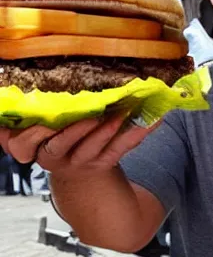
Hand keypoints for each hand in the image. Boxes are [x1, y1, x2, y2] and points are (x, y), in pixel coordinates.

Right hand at [0, 114, 160, 179]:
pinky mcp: (105, 163)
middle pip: (59, 146)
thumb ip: (35, 114)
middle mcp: (55, 156)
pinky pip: (122, 149)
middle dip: (75, 131)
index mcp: (33, 146)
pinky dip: (138, 133)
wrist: (80, 171)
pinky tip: (153, 120)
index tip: (44, 120)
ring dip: (108, 131)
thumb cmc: (58, 137)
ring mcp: (81, 161)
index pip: (22, 143)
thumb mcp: (39, 130)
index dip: (32, 133)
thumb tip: (14, 85)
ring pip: (93, 149)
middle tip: (92, 114)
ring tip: (121, 115)